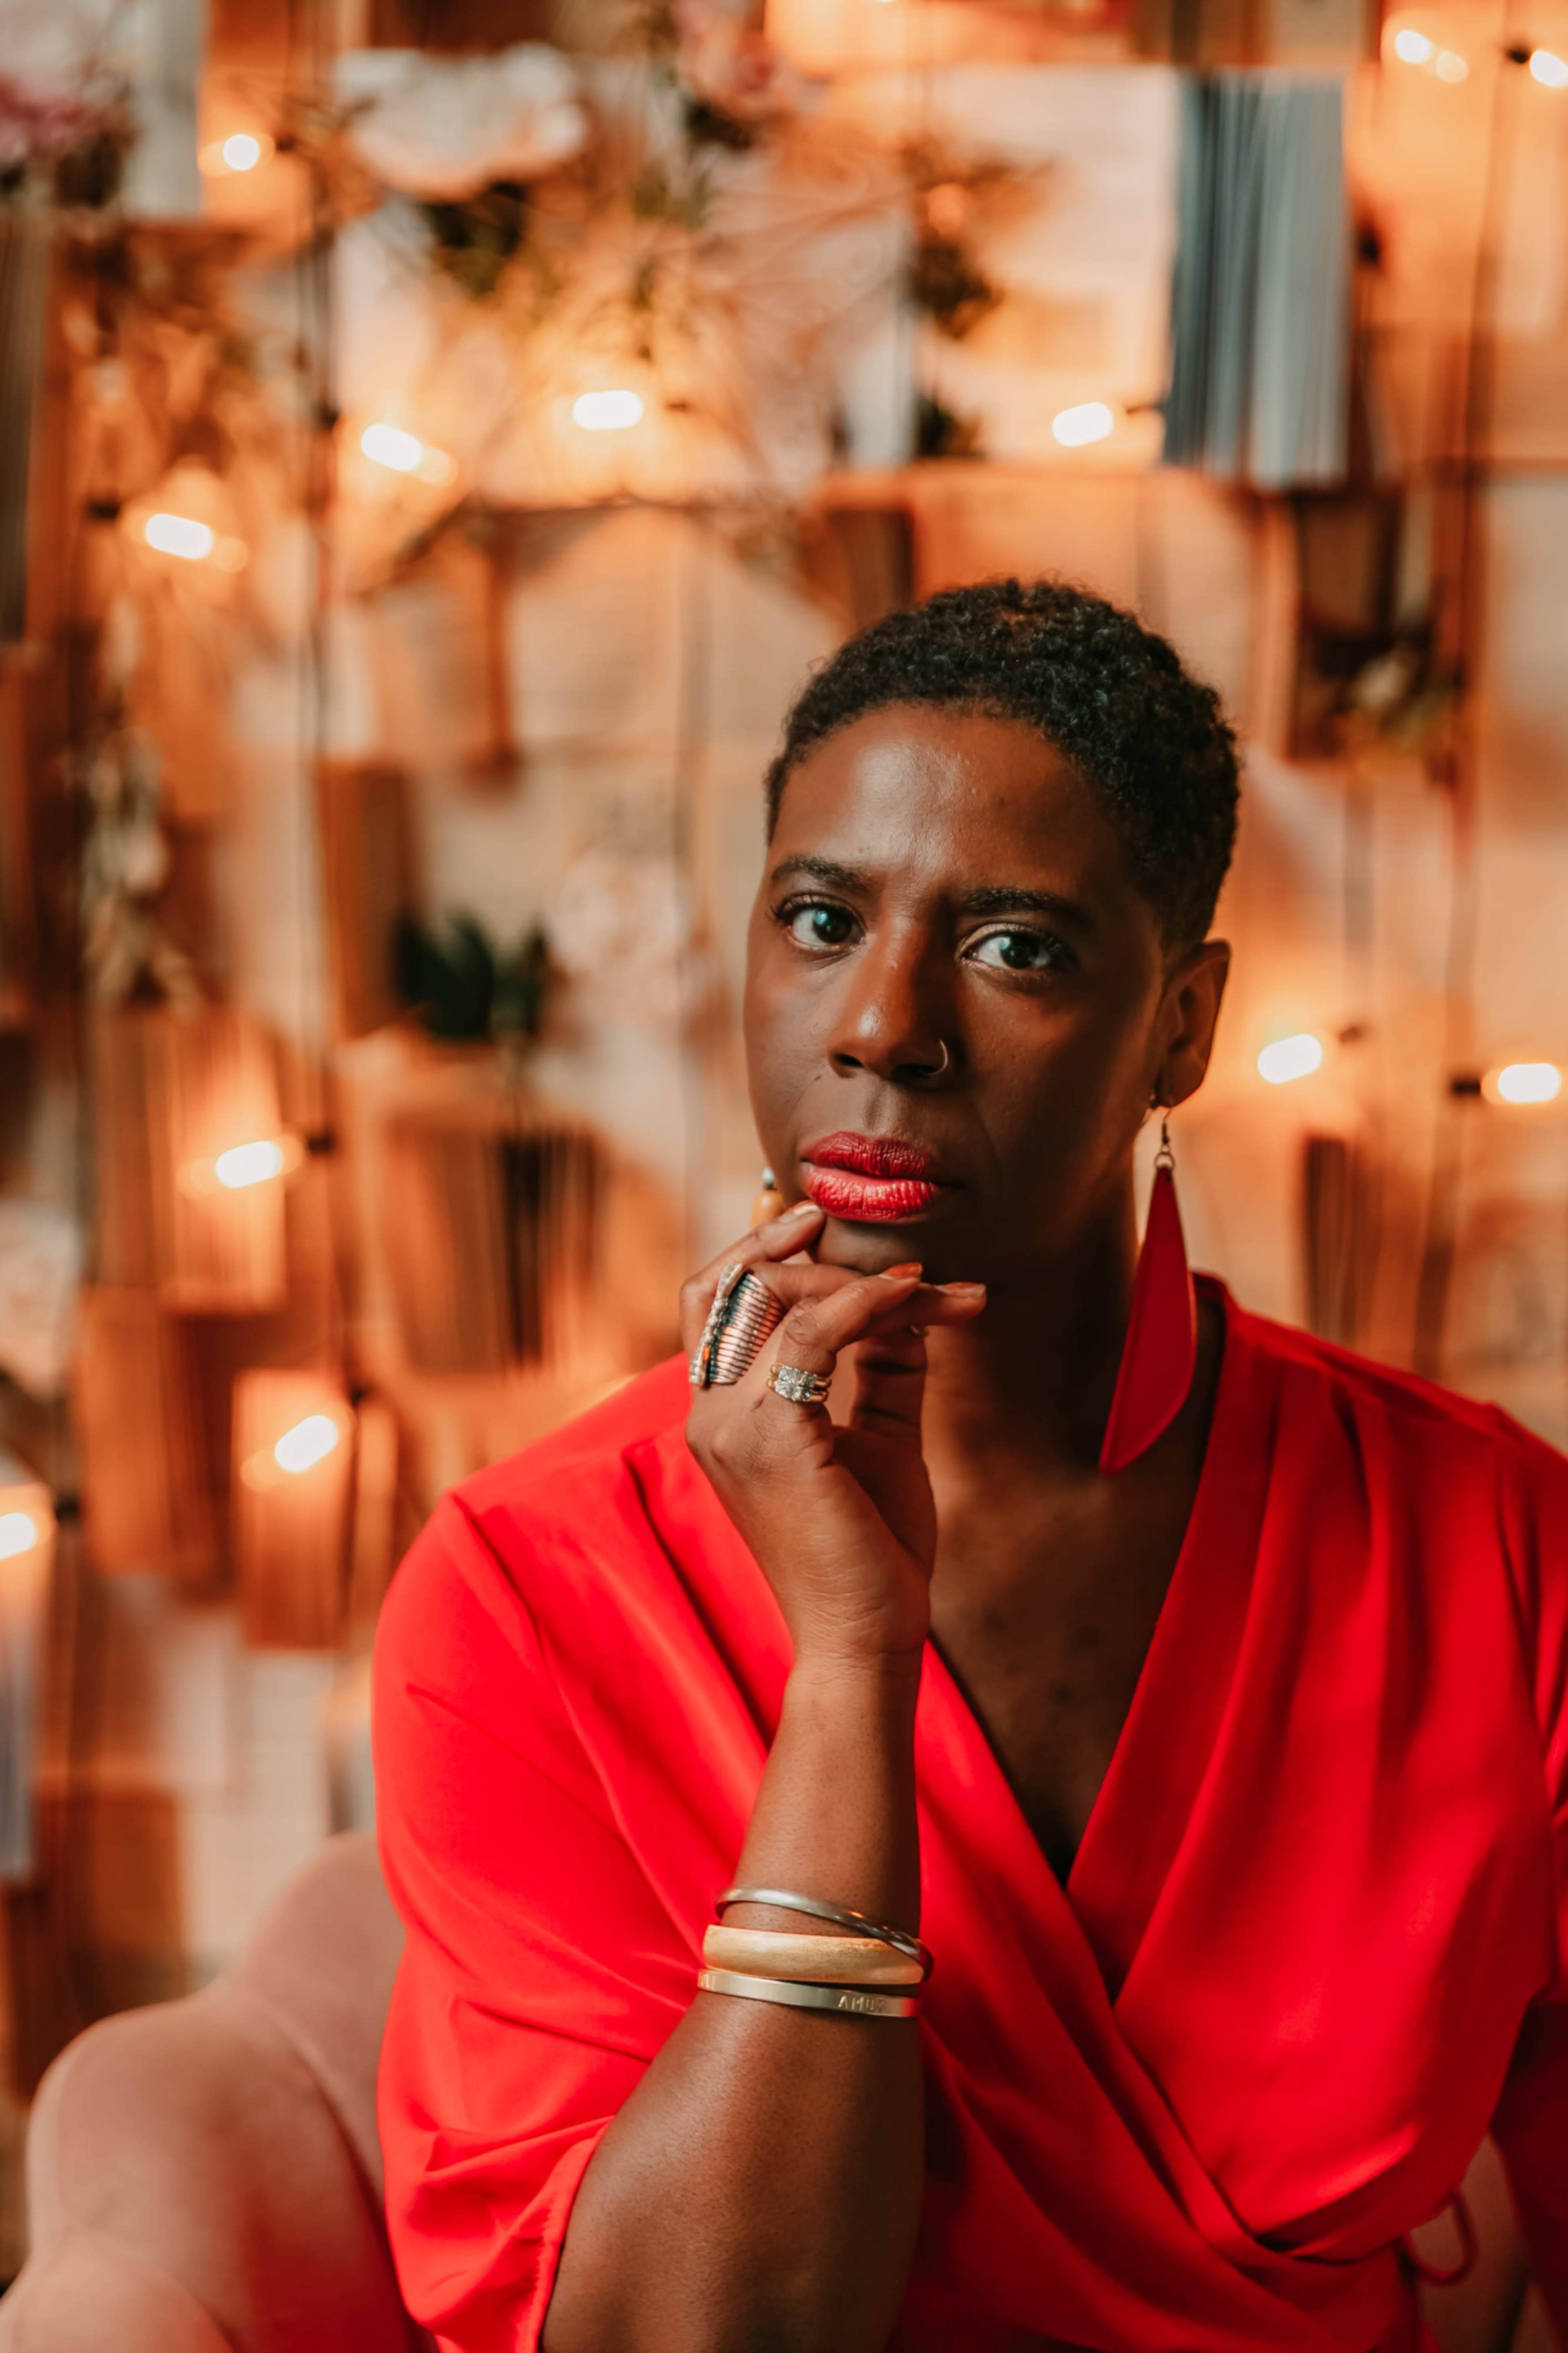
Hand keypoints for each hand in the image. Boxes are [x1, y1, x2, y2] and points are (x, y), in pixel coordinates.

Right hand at [683, 1207, 984, 1670]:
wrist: (867, 1638)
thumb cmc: (871, 1549)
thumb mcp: (880, 1437)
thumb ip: (881, 1370)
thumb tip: (906, 1308)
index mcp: (720, 1415)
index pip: (715, 1302)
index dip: (771, 1254)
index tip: (849, 1240)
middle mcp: (707, 1414)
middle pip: (727, 1284)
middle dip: (803, 1248)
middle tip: (886, 1248)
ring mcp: (728, 1426)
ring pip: (771, 1297)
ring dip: (858, 1280)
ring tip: (930, 1287)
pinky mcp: (770, 1437)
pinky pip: (808, 1334)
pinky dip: (864, 1304)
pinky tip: (917, 1301)